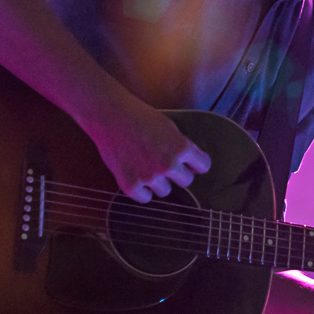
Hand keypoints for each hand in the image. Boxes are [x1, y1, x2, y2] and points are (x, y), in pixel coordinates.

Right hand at [86, 92, 210, 202]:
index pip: (203, 166)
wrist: (110, 116)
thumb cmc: (139, 116)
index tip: (191, 163)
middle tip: (165, 163)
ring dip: (160, 182)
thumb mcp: (169, 126)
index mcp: (181, 147)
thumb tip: (189, 162)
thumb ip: (181, 145)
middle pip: (186, 181)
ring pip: (165, 191)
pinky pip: (145, 198)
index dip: (196, 163)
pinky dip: (142, 190)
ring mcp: (148, 177)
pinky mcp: (130, 185)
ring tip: (147, 167)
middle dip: (178, 173)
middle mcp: (168, 165)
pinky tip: (137, 177)